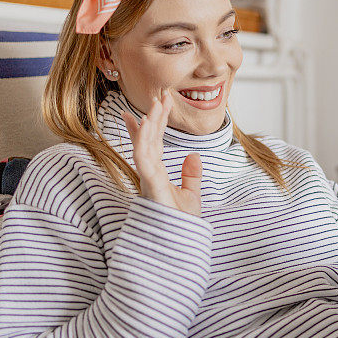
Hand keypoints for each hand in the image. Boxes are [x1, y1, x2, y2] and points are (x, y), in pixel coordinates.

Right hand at [120, 89, 202, 216]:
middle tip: (160, 94)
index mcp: (157, 174)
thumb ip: (191, 176)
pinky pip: (143, 157)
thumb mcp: (191, 195)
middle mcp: (149, 173)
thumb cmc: (180, 224)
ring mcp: (147, 178)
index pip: (154, 143)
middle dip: (153, 116)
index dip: (154, 123)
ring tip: (157, 102)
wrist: (180, 243)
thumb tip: (194, 156)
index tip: (157, 104)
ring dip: (149, 122)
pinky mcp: (148, 184)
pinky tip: (148, 122)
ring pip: (144, 144)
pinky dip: (144, 139)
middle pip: (149, 139)